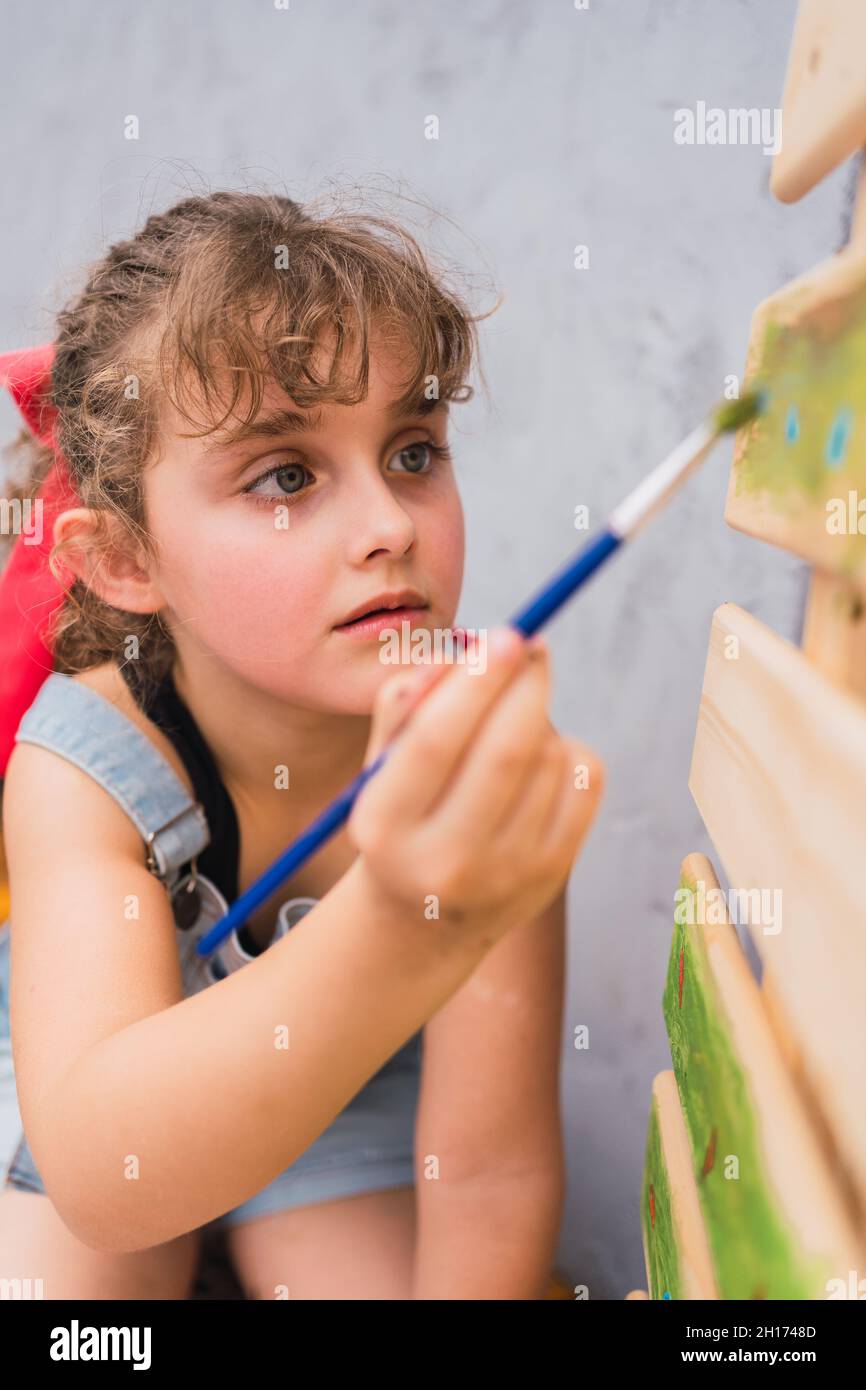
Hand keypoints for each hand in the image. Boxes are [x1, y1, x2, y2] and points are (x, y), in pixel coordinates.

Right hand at [347, 626, 604, 953]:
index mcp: (384, 826)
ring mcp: (504, 875)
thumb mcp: (380, 766)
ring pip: (549, 759)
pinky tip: (540, 756)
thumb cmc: (401, 816)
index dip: (477, 681)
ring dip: (539, 715)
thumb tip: (458, 653)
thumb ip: (404, 703)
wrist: (422, 920)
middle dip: (525, 683)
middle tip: (528, 645)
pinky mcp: (551, 875)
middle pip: (506, 750)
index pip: (436, 741)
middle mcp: (443, 860)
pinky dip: (569, 748)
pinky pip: (583, 781)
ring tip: (513, 719)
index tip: (507, 635)